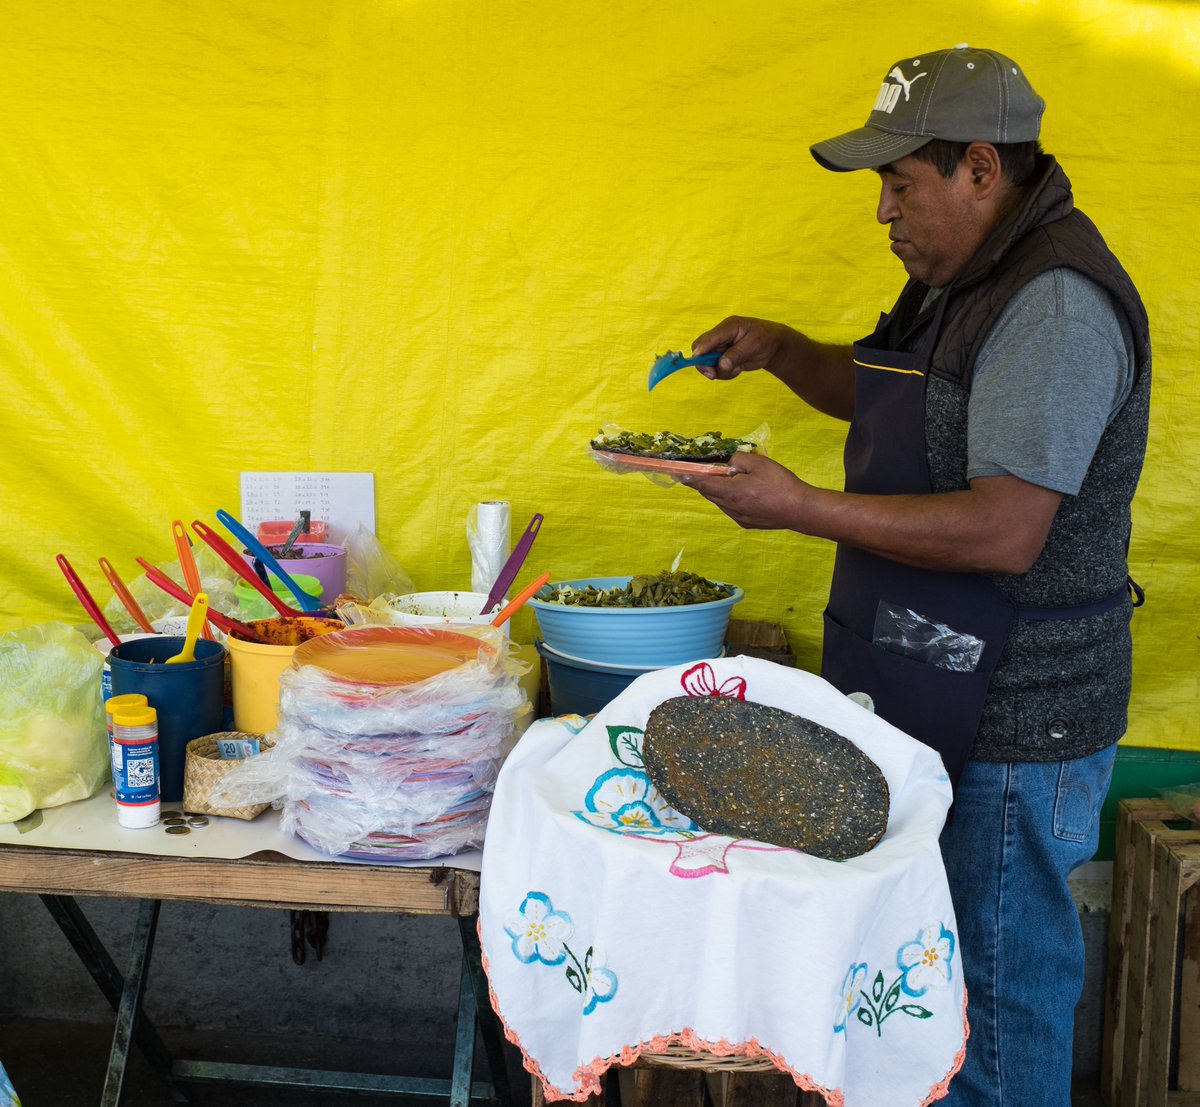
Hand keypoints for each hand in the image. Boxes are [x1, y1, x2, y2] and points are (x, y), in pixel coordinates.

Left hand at [678, 451, 809, 530]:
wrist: (800, 510)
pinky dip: (732, 500)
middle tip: (707, 472)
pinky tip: (746, 495)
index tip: (679, 473)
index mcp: (730, 492)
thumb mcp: (758, 463)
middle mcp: (730, 507)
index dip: (689, 477)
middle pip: (709, 494)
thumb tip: (728, 465)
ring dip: (720, 492)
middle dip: (705, 483)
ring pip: (721, 502)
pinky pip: (732, 510)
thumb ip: (738, 461)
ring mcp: (738, 518)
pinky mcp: (746, 524)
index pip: (702, 483)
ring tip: (733, 482)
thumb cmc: (780, 483)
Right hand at [690, 316, 796, 379]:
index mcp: (728, 327)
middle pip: (701, 350)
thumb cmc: (766, 339)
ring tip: (738, 369)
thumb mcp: (754, 345)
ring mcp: (720, 347)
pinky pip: (716, 369)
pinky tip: (738, 369)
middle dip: (705, 364)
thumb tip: (721, 365)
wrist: (774, 345)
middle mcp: (721, 336)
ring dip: (719, 371)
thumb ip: (737, 354)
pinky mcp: (722, 357)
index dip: (701, 351)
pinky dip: (724, 373)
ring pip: (707, 362)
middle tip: (713, 375)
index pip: (708, 338)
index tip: (699, 363)